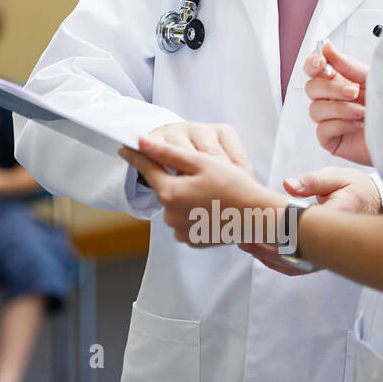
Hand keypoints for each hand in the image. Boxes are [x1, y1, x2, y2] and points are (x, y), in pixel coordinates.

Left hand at [120, 129, 277, 246]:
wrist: (258, 217)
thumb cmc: (234, 186)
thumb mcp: (201, 163)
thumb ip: (168, 153)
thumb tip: (140, 141)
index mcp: (170, 193)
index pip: (147, 169)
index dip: (136, 155)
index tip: (124, 147)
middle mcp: (170, 215)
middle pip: (164, 189)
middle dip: (175, 180)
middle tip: (200, 175)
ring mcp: (181, 230)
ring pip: (175, 206)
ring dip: (185, 198)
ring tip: (210, 194)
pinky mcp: (192, 240)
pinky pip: (185, 221)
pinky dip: (194, 214)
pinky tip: (211, 208)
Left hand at [237, 166, 381, 274]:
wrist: (372, 203)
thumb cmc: (354, 188)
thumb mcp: (335, 178)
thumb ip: (312, 181)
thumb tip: (287, 185)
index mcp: (338, 219)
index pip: (308, 231)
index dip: (281, 233)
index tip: (259, 228)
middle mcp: (333, 243)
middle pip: (297, 256)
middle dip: (268, 250)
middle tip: (243, 239)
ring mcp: (328, 254)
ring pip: (295, 265)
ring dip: (269, 257)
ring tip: (245, 245)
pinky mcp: (322, 257)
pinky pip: (298, 265)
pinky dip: (277, 260)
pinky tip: (259, 250)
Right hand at [304, 40, 370, 164]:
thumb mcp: (371, 79)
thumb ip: (347, 65)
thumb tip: (326, 47)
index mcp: (338, 82)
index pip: (313, 70)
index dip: (312, 64)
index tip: (321, 62)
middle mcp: (330, 99)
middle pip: (311, 88)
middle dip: (331, 89)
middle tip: (354, 91)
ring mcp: (329, 119)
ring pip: (315, 110)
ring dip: (340, 109)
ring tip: (361, 112)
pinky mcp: (330, 139)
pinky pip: (323, 130)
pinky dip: (340, 125)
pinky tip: (358, 124)